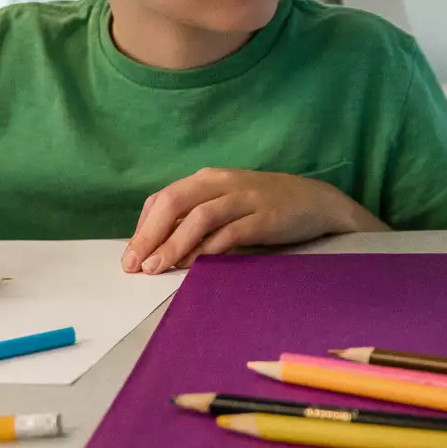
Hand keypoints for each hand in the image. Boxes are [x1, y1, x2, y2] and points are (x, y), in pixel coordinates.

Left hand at [122, 168, 385, 273]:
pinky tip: (196, 266)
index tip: (130, 257)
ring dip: (174, 244)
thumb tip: (159, 246)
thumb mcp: (226, 205)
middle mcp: (222, 183)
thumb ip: (197, 219)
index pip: (163, 199)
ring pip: (200, 217)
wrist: (317, 202)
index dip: (143, 228)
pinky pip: (232, 232)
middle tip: (135, 266)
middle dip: (150, 235)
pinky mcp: (265, 217)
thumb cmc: (265, 207)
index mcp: (208, 179)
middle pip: (174, 202)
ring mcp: (245, 198)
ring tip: (157, 269)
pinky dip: (210, 249)